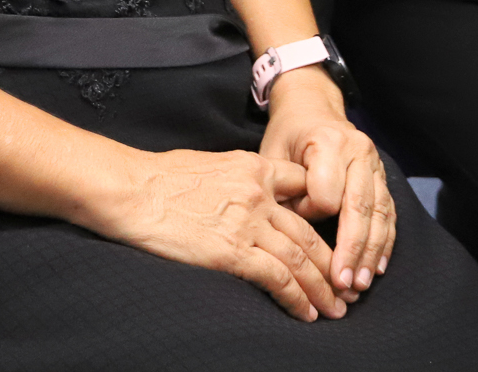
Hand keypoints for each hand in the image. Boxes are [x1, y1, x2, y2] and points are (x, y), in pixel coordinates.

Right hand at [92, 148, 347, 320]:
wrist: (131, 190)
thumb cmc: (160, 178)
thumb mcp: (211, 165)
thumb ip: (238, 180)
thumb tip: (246, 198)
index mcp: (254, 168)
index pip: (305, 189)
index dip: (323, 217)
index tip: (332, 241)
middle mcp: (259, 194)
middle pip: (309, 232)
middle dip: (331, 263)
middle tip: (346, 287)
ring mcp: (247, 223)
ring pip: (300, 258)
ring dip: (321, 288)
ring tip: (335, 309)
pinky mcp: (231, 251)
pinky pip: (277, 278)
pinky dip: (296, 298)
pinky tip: (305, 313)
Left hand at [257, 70, 395, 300]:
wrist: (312, 107)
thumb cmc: (287, 135)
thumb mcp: (272, 155)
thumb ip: (282, 193)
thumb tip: (291, 235)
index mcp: (327, 142)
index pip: (326, 195)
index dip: (309, 214)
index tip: (293, 221)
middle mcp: (358, 150)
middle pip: (359, 208)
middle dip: (352, 250)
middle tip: (344, 285)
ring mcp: (375, 162)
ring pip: (380, 213)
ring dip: (371, 253)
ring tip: (361, 284)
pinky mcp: (383, 175)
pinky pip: (389, 212)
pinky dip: (385, 242)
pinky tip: (378, 267)